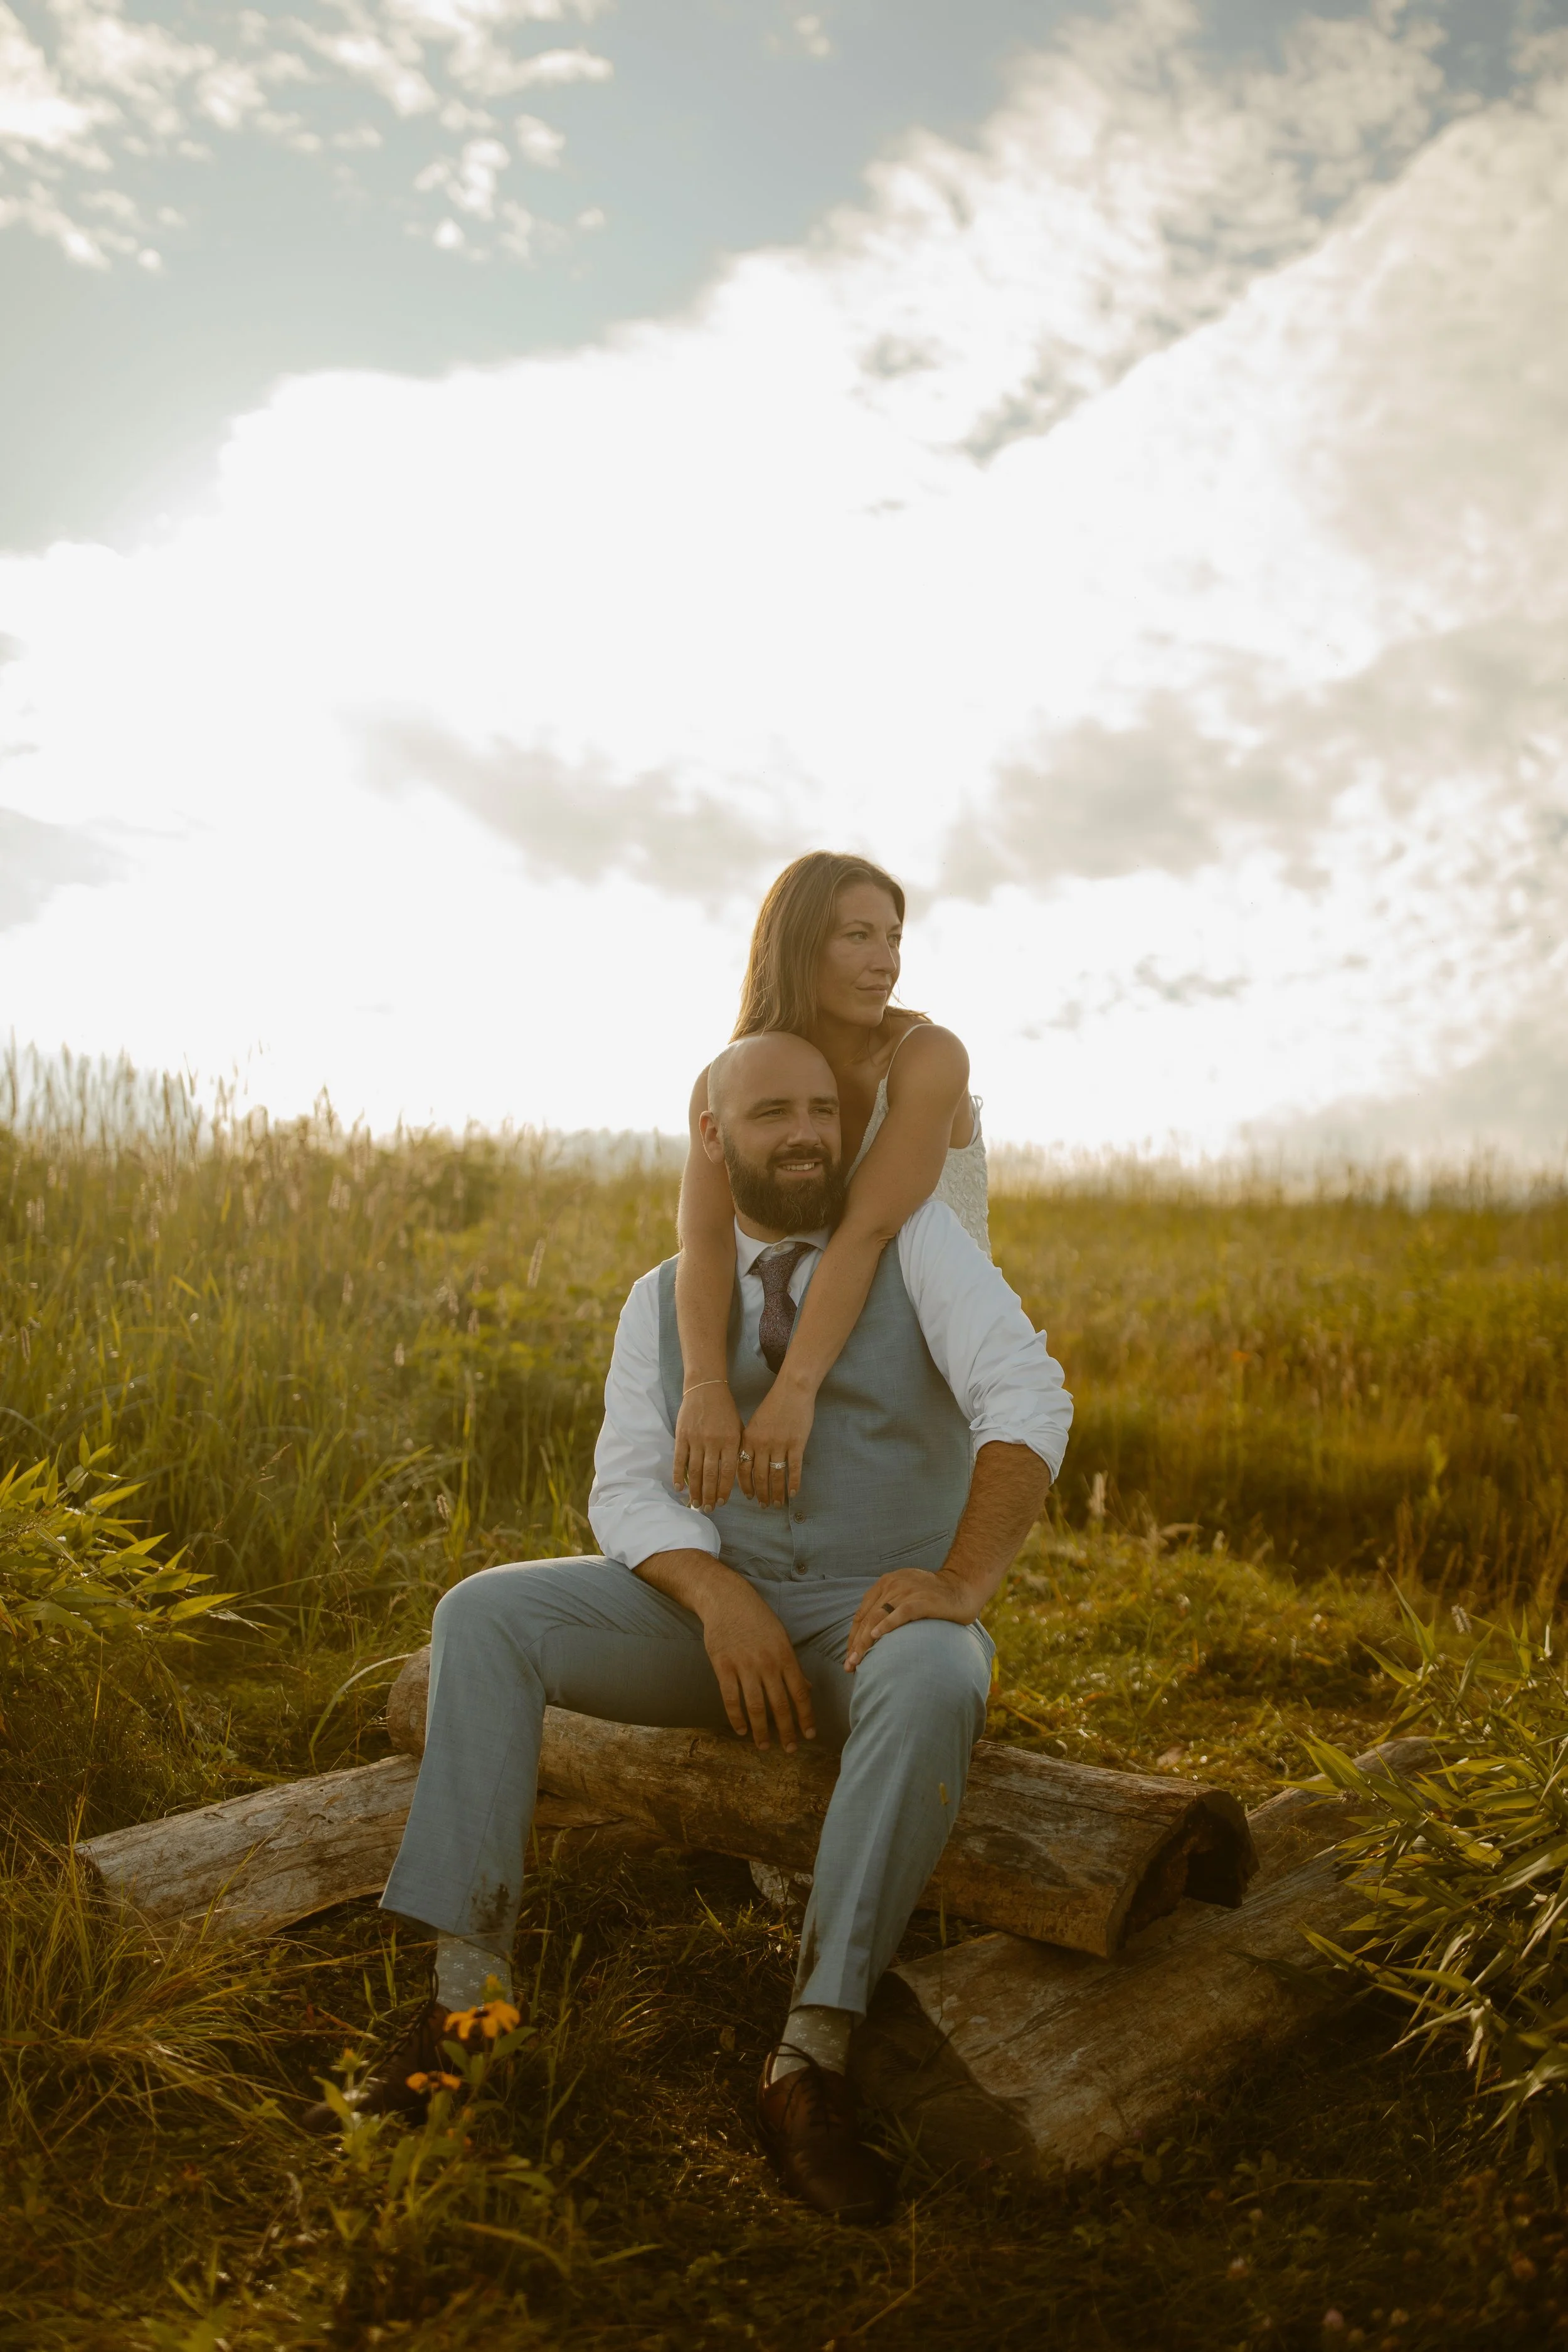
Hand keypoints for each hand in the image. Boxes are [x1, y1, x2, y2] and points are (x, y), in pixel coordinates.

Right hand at [672, 1381, 741, 1511]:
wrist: (706, 1388)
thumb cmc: (725, 1410)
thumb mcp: (738, 1428)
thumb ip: (736, 1451)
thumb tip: (734, 1477)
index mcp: (730, 1441)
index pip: (727, 1472)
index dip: (724, 1490)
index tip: (722, 1503)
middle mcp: (713, 1442)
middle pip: (710, 1475)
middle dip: (709, 1495)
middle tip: (708, 1509)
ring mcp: (696, 1439)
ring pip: (694, 1471)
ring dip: (695, 1490)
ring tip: (695, 1504)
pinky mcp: (682, 1435)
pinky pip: (679, 1459)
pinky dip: (678, 1475)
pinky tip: (679, 1488)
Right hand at [699, 1577, 816, 1751]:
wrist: (726, 1600)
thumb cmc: (757, 1619)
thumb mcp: (781, 1638)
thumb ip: (792, 1666)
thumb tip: (807, 1690)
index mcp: (785, 1655)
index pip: (800, 1693)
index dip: (805, 1717)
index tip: (809, 1736)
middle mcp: (767, 1663)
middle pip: (780, 1705)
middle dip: (786, 1731)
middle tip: (789, 1749)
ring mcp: (744, 1665)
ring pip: (756, 1706)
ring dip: (761, 1731)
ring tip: (764, 1746)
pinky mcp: (723, 1666)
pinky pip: (731, 1698)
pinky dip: (737, 1718)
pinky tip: (742, 1730)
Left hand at [737, 1380, 816, 1508]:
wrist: (792, 1391)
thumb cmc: (773, 1406)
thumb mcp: (754, 1423)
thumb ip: (750, 1443)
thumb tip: (748, 1464)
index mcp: (748, 1439)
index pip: (743, 1469)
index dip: (746, 1486)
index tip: (749, 1497)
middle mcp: (761, 1444)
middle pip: (760, 1476)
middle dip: (761, 1494)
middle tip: (764, 1506)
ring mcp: (779, 1445)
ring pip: (776, 1476)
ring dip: (776, 1493)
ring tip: (777, 1503)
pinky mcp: (797, 1444)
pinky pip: (794, 1469)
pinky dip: (794, 1483)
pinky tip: (793, 1493)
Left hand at [844, 1567, 976, 1671]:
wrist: (962, 1587)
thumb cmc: (933, 1597)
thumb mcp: (905, 1595)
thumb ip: (888, 1607)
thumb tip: (870, 1636)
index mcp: (885, 1583)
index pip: (862, 1613)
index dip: (853, 1636)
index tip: (849, 1656)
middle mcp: (893, 1585)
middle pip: (867, 1617)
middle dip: (856, 1644)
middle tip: (849, 1665)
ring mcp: (907, 1591)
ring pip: (878, 1617)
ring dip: (865, 1641)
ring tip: (858, 1660)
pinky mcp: (923, 1601)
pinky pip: (901, 1613)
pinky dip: (887, 1625)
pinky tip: (876, 1636)